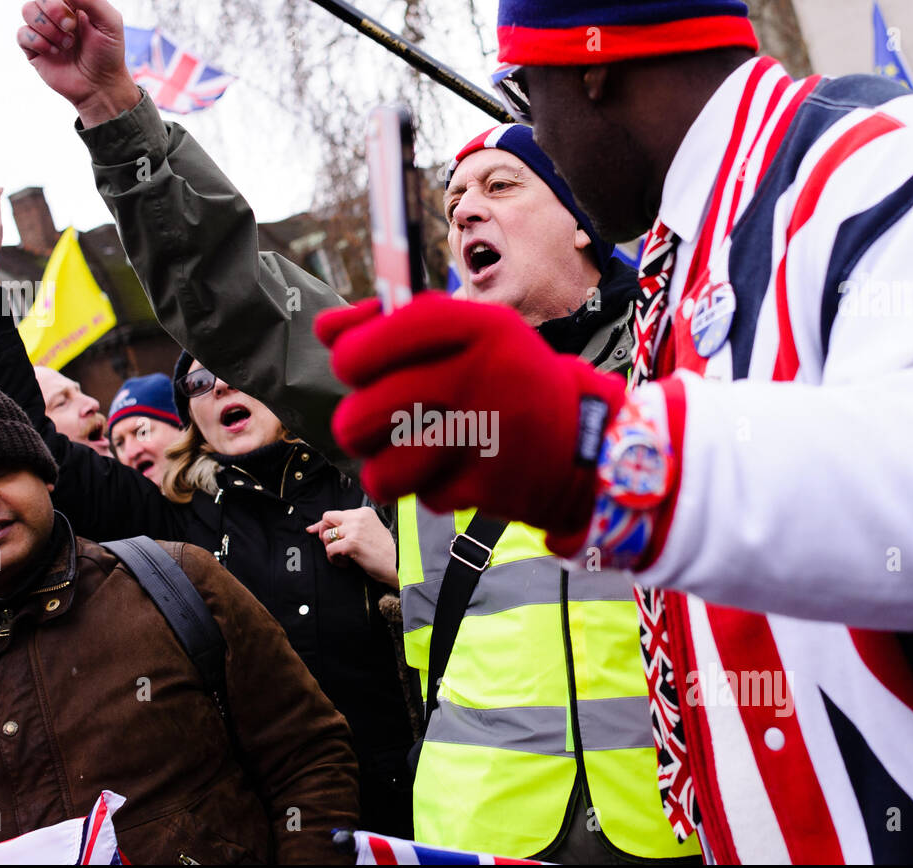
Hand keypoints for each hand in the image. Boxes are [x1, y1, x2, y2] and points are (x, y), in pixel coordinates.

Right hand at [17, 0, 139, 126]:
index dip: (59, 1)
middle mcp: (55, 14)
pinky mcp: (33, 48)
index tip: (75, 16)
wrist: (100, 86)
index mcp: (72, 3)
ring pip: (27, 10)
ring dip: (49, 29)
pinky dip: (39, 43)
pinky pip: (22, 34)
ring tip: (67, 45)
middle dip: (54, 12)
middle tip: (71, 29)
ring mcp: (43, 30)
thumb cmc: (108, 54)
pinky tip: (55, 53)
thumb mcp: (110, 22)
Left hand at [306, 507, 397, 588]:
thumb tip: (328, 530)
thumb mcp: (371, 531)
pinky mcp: (351, 543)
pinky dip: (333, 559)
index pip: (336, 513)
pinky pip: (329, 550)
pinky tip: (345, 563)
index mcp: (364, 512)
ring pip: (327, 535)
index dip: (324, 524)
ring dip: (330, 548)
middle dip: (323, 532)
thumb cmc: (387, 551)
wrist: (399, 563)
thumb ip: (353, 527)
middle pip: (327, 518)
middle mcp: (358, 517)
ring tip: (342, 557)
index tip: (314, 530)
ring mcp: (354, 529)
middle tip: (330, 545)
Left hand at [314, 293, 626, 536]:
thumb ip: (400, 324)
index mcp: (474, 328)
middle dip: (356, 426)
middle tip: (375, 424)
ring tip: (408, 454)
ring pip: (379, 472)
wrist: (586, 443)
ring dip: (384, 468)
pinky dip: (430, 488)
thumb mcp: (473, 330)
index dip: (348, 359)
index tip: (358, 365)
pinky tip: (457, 469)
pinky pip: (422, 497)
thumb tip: (326, 330)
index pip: (367, 346)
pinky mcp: (485, 488)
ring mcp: (482, 438)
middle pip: (360, 417)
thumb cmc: (509, 378)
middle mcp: (476, 378)